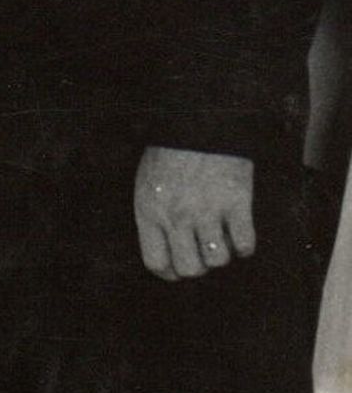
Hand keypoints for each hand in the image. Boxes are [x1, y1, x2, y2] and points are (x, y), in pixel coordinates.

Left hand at [134, 146, 254, 280]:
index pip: (156, 263)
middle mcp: (177, 215)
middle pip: (189, 268)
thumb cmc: (171, 154)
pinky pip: (245, 244)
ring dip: (222, 253)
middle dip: (198, 266)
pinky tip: (239, 231)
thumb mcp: (148, 185)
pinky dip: (245, 245)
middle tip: (203, 250)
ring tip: (221, 236)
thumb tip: (168, 254)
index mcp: (150, 210)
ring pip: (218, 260)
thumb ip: (154, 219)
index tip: (180, 266)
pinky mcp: (236, 201)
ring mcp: (207, 209)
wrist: (199, 121)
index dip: (171, 271)